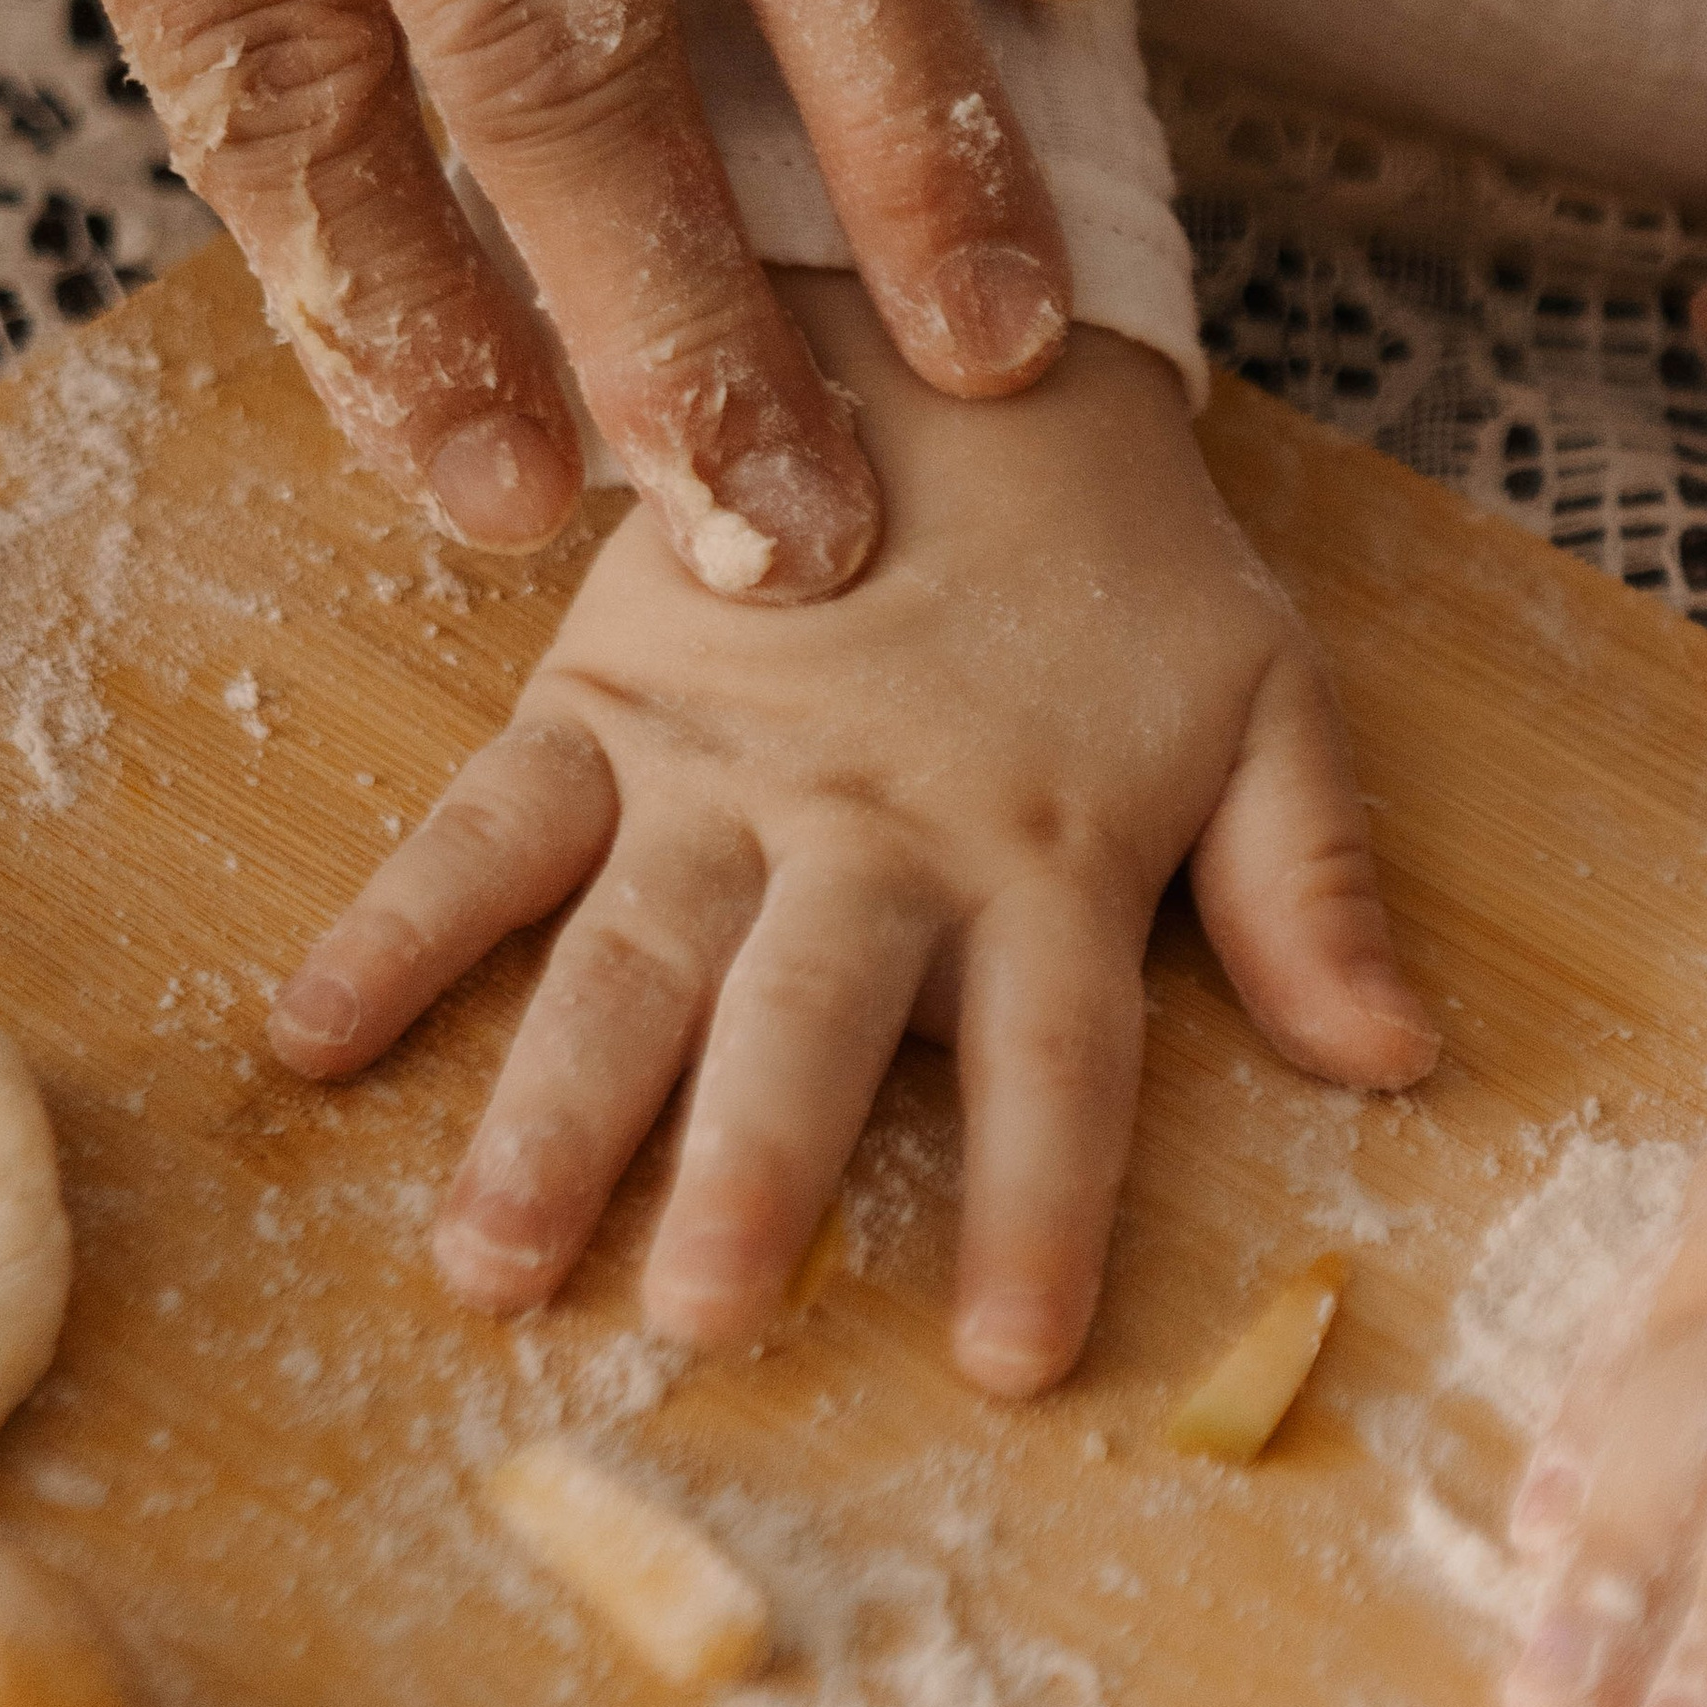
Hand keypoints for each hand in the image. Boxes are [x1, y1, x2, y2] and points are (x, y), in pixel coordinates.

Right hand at [266, 287, 1437, 1383]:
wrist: (956, 342)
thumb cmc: (1124, 568)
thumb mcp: (1263, 701)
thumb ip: (1309, 883)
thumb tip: (1399, 1057)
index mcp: (1046, 847)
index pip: (1056, 1062)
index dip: (1040, 1208)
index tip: (1009, 1363)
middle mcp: (872, 827)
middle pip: (810, 1017)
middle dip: (751, 1164)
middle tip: (693, 1318)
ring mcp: (717, 767)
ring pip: (627, 952)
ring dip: (552, 1106)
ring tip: (482, 1262)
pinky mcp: (600, 701)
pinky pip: (483, 822)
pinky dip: (395, 924)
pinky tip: (307, 1042)